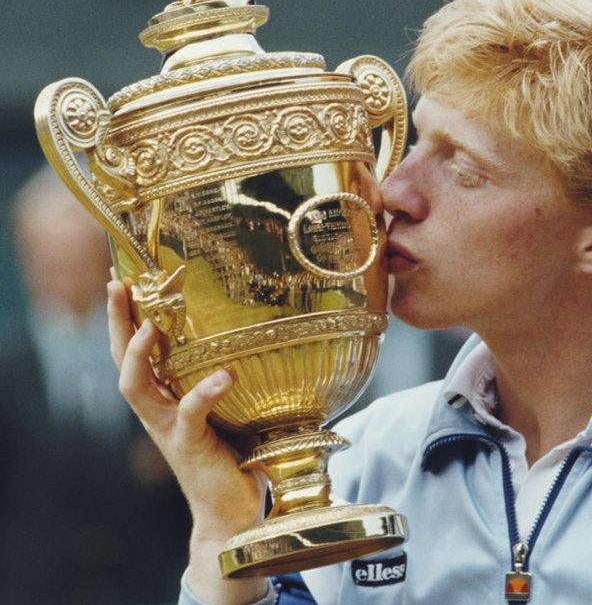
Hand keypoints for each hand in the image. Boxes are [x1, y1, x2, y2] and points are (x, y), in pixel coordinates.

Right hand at [107, 278, 267, 603]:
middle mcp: (160, 411)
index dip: (126, 316)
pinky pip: (190, 415)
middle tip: (118, 284)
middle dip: (118, 322)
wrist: (234, 515)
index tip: (124, 277)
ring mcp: (170, 430)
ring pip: (137, 388)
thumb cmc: (238, 458)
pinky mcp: (190, 448)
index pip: (136, 351)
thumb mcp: (235, 410)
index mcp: (167, 399)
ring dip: (138, 355)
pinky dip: (205, 393)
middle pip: (123, 361)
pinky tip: (226, 373)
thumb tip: (274, 334)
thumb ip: (240, 379)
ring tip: (148, 326)